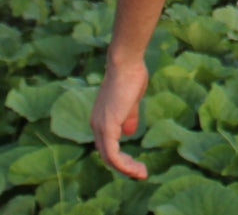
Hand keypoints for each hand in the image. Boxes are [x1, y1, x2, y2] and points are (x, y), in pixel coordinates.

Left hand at [91, 56, 151, 179]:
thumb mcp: (130, 101)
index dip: (121, 158)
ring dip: (126, 169)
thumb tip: (129, 133)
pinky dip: (124, 165)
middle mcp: (96, 125)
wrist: (125, 63)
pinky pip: (113, 155)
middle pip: (107, 156)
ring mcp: (100, 127)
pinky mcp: (107, 127)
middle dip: (125, 167)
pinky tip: (136, 168)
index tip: (137, 164)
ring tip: (141, 174)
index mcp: (100, 119)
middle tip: (141, 173)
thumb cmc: (130, 77)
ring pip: (109, 158)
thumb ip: (128, 117)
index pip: (107, 146)